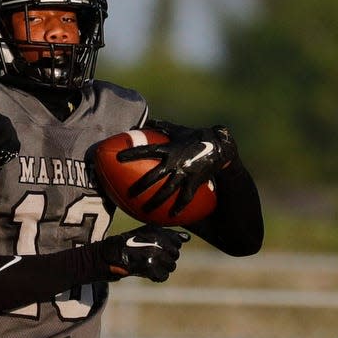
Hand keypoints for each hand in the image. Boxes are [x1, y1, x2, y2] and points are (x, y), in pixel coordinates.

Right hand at [97, 224, 189, 280]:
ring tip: (150, 264)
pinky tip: (147, 272)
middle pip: (175, 255)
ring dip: (162, 268)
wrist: (111, 254)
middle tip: (152, 258)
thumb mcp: (149, 233)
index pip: (178, 242)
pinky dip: (156, 276)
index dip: (169, 247)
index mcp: (158, 231)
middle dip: (166, 258)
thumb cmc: (131, 242)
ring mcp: (153, 255)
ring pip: (171, 266)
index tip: (158, 248)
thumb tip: (188, 238)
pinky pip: (163, 276)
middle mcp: (157, 242)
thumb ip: (169, 234)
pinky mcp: (148, 268)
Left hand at [116, 120, 236, 216]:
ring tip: (146, 211)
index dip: (133, 153)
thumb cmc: (195, 136)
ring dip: (156, 202)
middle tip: (130, 195)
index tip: (118, 157)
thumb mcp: (178, 130)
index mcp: (169, 148)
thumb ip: (162, 126)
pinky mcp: (195, 181)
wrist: (219, 145)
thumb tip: (147, 121)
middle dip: (141, 186)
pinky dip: (179, 207)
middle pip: (154, 176)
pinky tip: (172, 216)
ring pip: (168, 190)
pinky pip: (185, 197)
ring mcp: (185, 172)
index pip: (147, 150)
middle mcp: (175, 161)